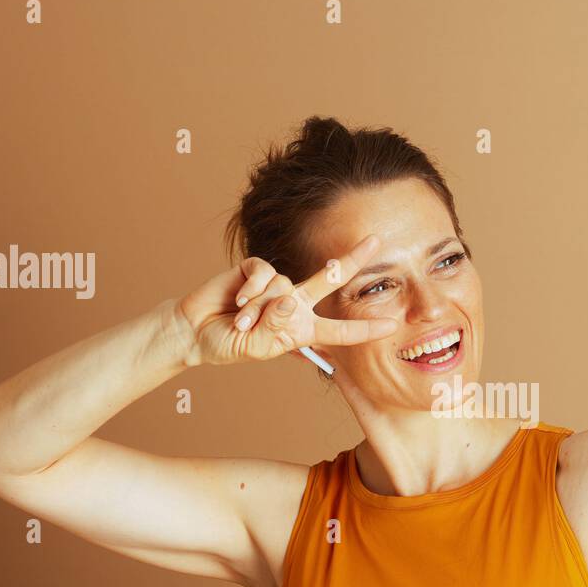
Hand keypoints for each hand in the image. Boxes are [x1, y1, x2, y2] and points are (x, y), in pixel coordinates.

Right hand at [177, 235, 397, 367]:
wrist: (196, 331)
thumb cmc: (230, 343)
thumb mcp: (257, 346)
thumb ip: (275, 326)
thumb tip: (289, 300)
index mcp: (303, 328)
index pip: (340, 330)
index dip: (365, 329)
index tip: (391, 325)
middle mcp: (295, 303)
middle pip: (330, 278)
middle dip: (353, 259)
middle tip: (376, 240)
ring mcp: (276, 285)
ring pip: (282, 287)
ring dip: (259, 309)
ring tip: (241, 322)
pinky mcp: (254, 270)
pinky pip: (263, 274)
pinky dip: (249, 291)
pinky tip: (235, 303)